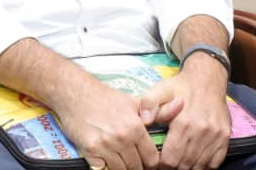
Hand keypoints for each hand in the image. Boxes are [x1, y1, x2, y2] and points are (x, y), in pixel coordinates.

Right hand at [54, 72, 181, 169]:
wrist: (75, 93)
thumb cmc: (105, 98)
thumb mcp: (133, 101)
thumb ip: (158, 110)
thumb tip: (181, 104)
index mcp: (135, 127)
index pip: (151, 158)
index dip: (151, 163)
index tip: (146, 162)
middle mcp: (122, 138)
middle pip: (137, 167)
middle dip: (137, 167)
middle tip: (134, 162)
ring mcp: (105, 146)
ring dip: (122, 168)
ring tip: (121, 161)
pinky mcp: (90, 151)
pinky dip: (106, 168)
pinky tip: (106, 160)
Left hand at [139, 57, 229, 168]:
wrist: (207, 79)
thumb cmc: (180, 86)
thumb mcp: (160, 89)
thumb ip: (149, 104)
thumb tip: (144, 121)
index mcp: (183, 123)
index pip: (171, 159)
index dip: (162, 164)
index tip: (158, 162)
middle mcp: (201, 132)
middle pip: (185, 165)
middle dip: (174, 167)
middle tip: (168, 163)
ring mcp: (215, 136)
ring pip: (200, 166)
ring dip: (188, 167)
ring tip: (180, 162)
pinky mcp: (225, 138)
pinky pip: (215, 163)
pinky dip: (204, 166)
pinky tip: (195, 160)